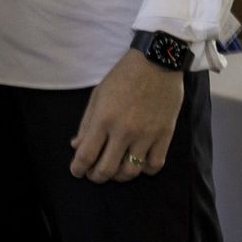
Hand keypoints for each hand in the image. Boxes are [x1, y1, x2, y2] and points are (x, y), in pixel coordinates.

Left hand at [69, 49, 183, 182]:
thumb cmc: (122, 77)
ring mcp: (146, 136)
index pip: (86, 154)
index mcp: (103, 119)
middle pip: (107, 169)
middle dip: (96, 177)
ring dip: (119, 176)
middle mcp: (124, 131)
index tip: (76, 172)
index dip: (78, 168)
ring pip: (131, 172)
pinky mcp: (165, 136)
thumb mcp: (97, 96)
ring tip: (114, 171)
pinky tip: (138, 163)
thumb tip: (76, 146)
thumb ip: (86, 123)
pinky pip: (154, 165)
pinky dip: (144, 170)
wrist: (156, 64)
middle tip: (93, 175)